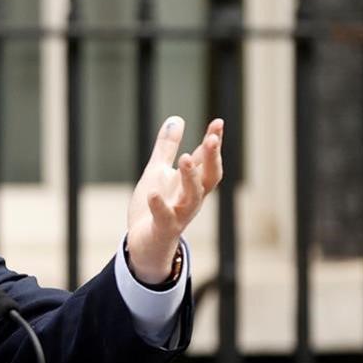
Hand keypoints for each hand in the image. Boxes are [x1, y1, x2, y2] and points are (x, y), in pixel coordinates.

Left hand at [126, 116, 223, 282]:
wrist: (144, 243)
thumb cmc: (155, 206)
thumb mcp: (158, 172)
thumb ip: (167, 148)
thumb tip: (176, 119)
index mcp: (191, 183)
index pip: (207, 160)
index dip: (213, 141)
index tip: (218, 122)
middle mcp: (191, 198)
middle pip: (209, 178)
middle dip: (213, 158)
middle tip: (211, 138)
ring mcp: (180, 214)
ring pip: (193, 197)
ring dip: (191, 178)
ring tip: (185, 157)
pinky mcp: (164, 228)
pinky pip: (165, 217)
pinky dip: (160, 205)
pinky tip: (153, 193)